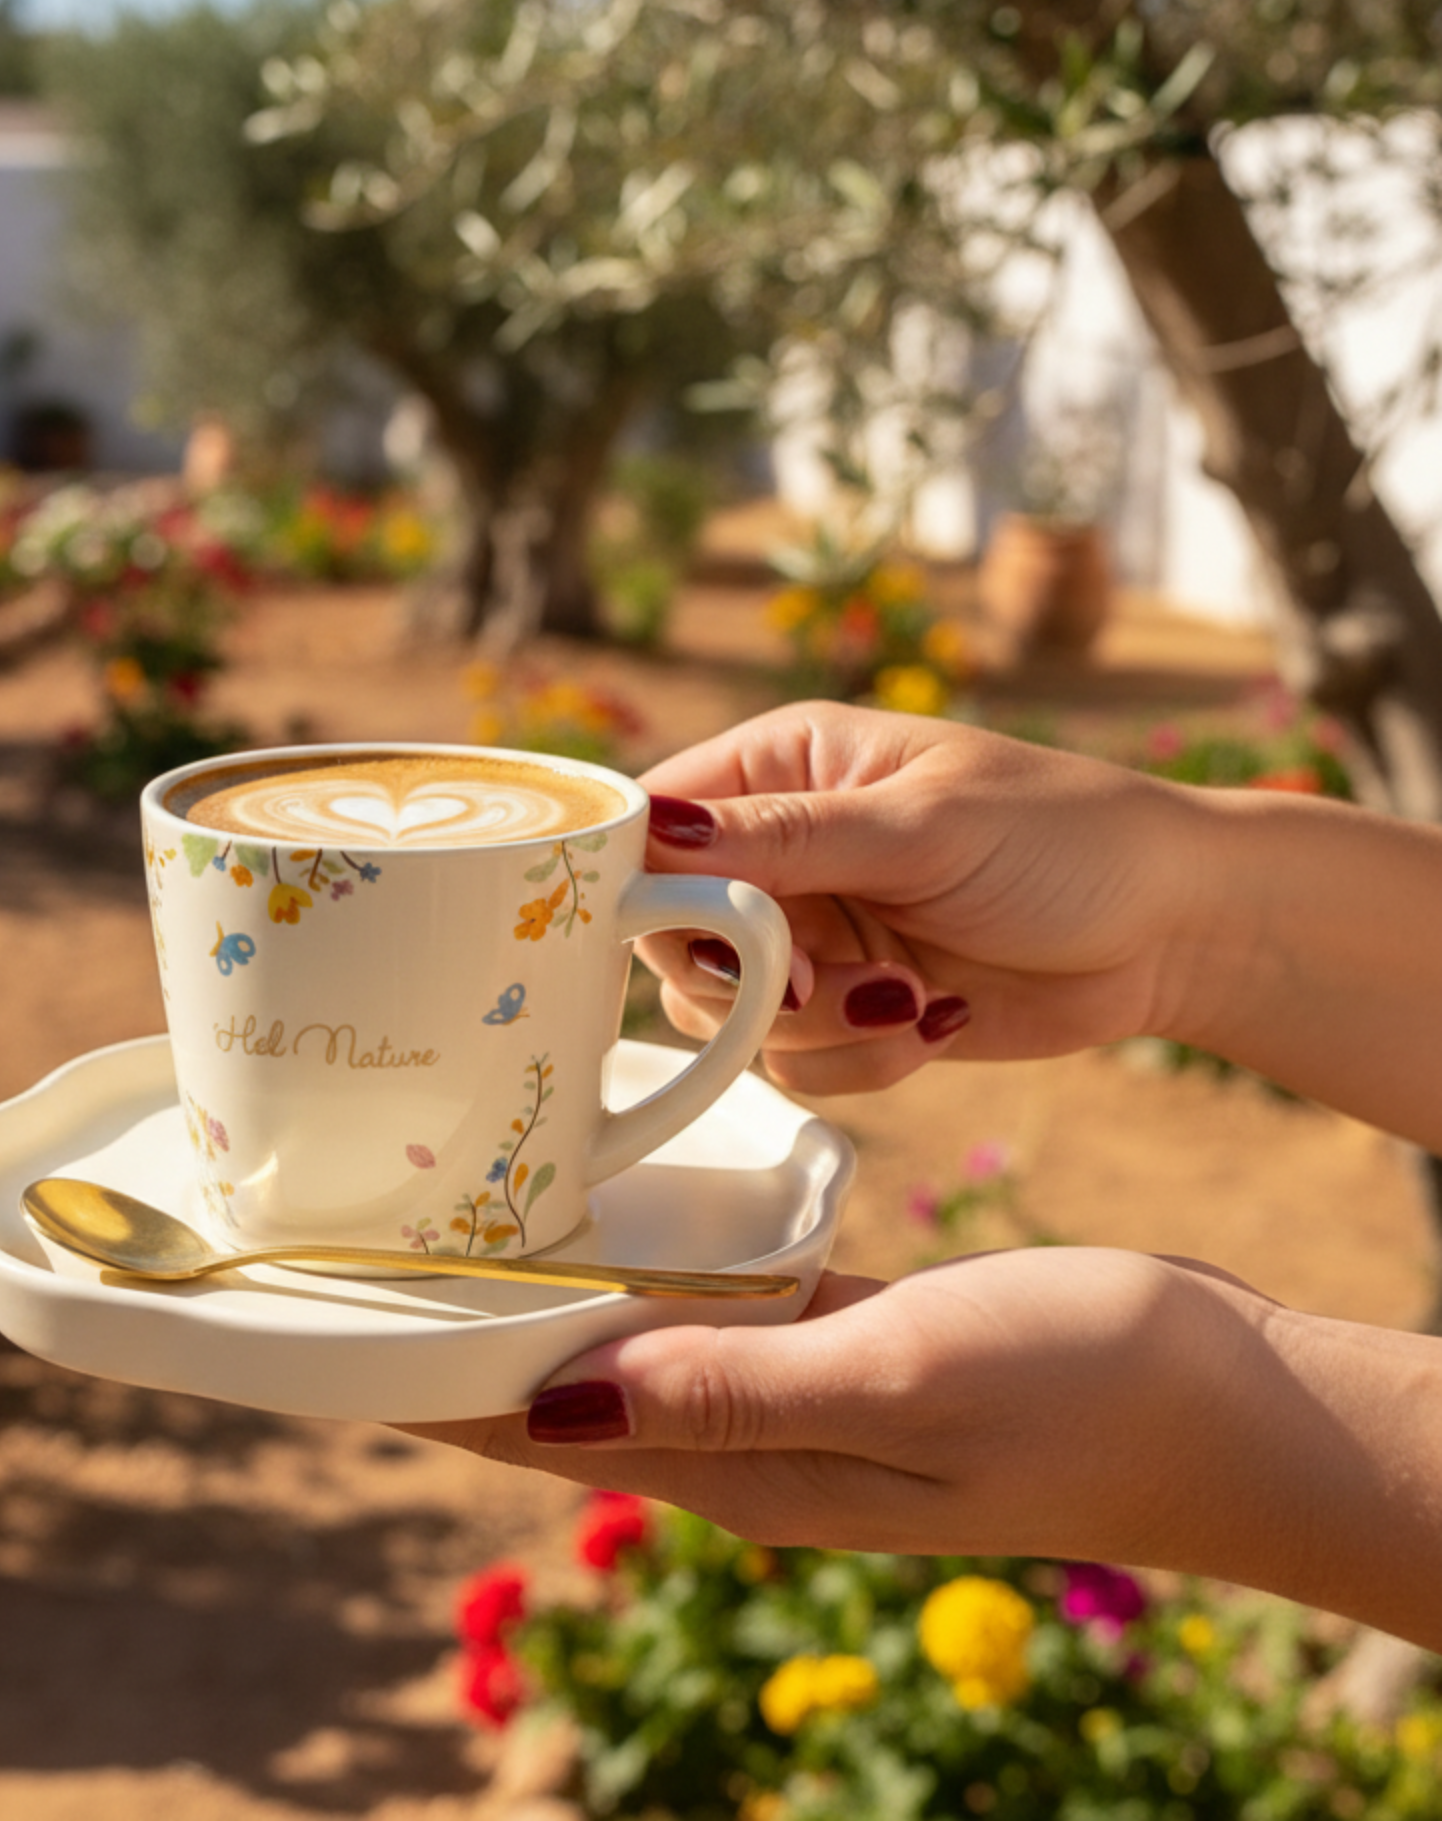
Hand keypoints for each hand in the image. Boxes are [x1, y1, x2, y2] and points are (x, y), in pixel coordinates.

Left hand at [402, 1247, 1441, 1647]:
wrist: (1238, 1403)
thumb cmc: (1083, 1392)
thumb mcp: (896, 1381)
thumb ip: (728, 1392)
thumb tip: (549, 1405)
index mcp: (748, 1462)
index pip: (540, 1433)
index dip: (431, 1388)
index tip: (328, 1332)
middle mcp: (754, 1433)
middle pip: (565, 1389)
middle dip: (464, 1339)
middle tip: (365, 1254)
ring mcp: (804, 1388)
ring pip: (635, 1339)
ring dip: (552, 1298)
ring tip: (459, 1223)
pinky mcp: (853, 1336)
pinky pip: (723, 1302)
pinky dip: (661, 1266)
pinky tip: (624, 1212)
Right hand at [637, 704, 1208, 1093]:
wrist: (1178, 933)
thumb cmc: (1064, 838)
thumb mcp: (920, 826)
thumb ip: (783, 836)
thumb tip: (651, 829)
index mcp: (785, 765)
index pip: (654, 819)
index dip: (645, 882)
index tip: (695, 930)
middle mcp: (781, 849)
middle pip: (671, 931)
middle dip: (743, 973)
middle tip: (812, 977)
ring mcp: (812, 934)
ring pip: (724, 1010)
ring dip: (810, 1024)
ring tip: (905, 997)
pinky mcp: (848, 1008)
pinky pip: (790, 1059)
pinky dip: (856, 1059)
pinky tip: (933, 1020)